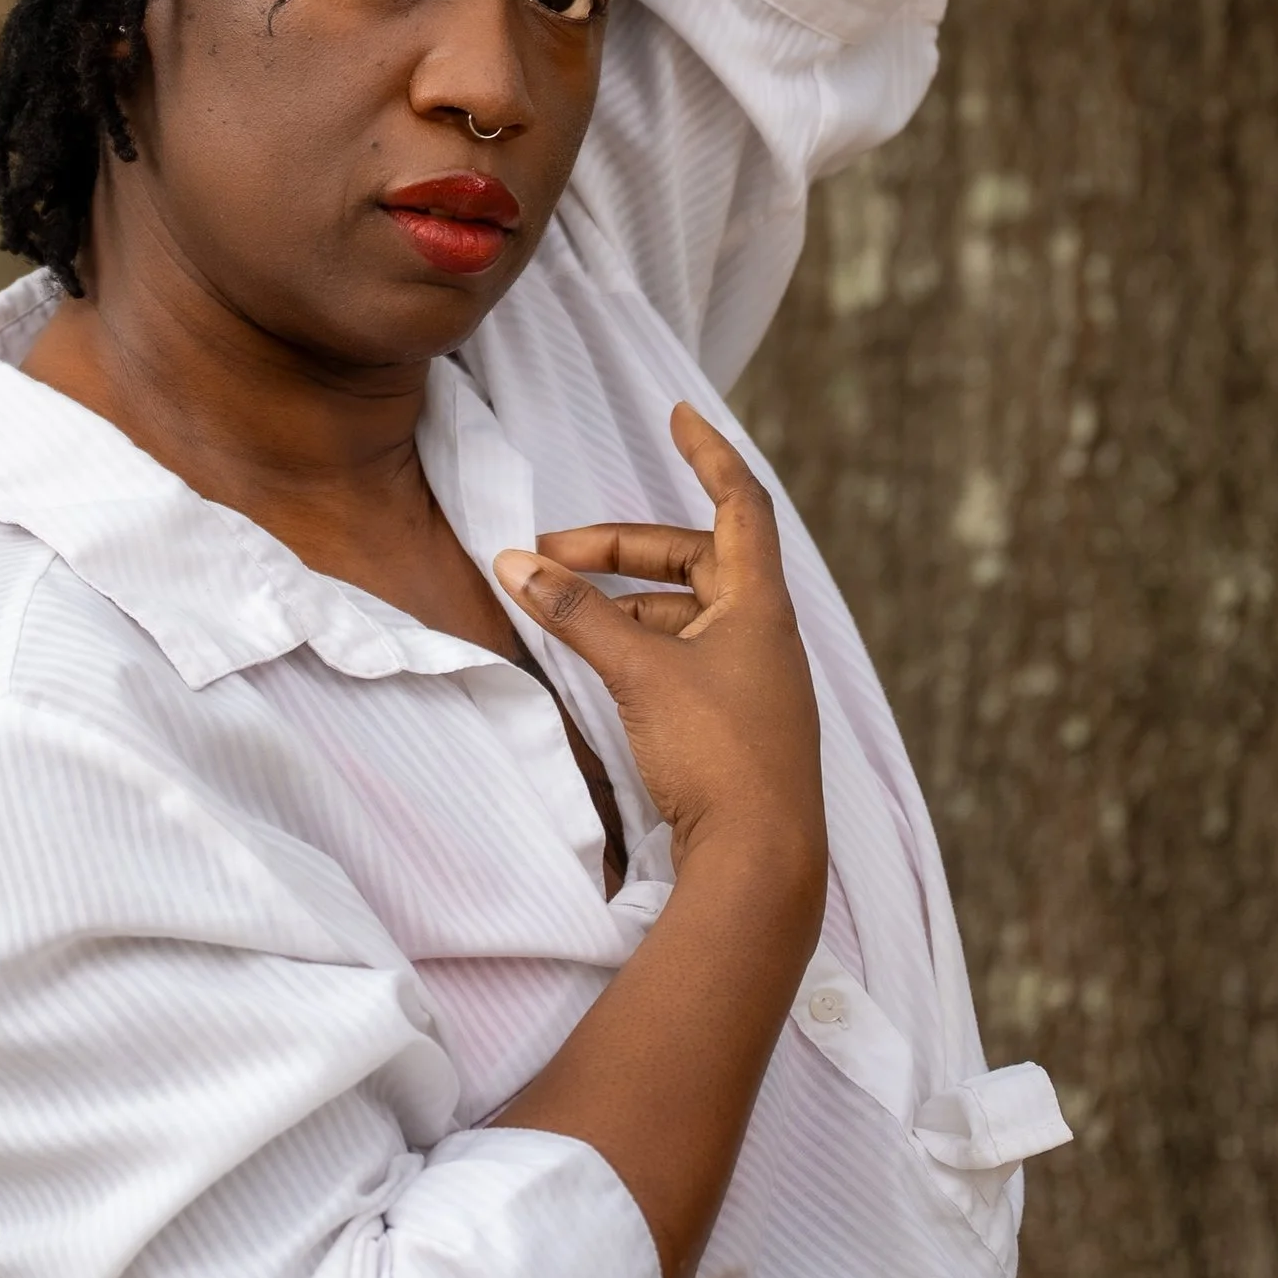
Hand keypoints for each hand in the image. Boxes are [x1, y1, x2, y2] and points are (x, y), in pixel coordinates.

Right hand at [495, 404, 825, 895]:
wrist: (760, 864)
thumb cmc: (718, 756)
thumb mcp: (639, 671)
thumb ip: (575, 614)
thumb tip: (516, 563)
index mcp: (758, 605)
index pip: (740, 502)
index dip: (708, 454)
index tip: (677, 414)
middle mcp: (761, 635)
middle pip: (692, 560)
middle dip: (618, 550)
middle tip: (545, 557)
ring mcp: (748, 682)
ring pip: (678, 615)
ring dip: (617, 605)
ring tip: (552, 615)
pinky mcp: (730, 725)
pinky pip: (676, 660)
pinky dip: (631, 648)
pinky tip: (590, 664)